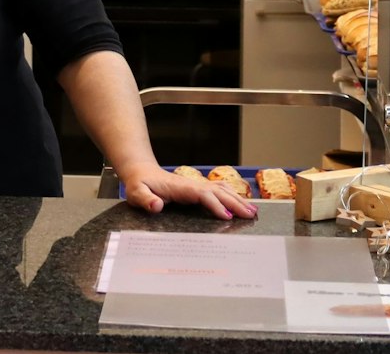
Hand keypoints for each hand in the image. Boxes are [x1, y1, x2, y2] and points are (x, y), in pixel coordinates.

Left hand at [119, 165, 257, 220]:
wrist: (141, 172)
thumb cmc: (139, 184)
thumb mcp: (137, 192)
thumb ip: (146, 199)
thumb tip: (158, 205)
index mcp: (181, 187)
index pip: (203, 195)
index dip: (216, 205)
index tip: (228, 217)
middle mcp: (192, 184)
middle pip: (218, 192)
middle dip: (236, 203)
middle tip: (251, 215)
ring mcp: (196, 185)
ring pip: (221, 190)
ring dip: (238, 199)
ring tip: (253, 211)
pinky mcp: (197, 189)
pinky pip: (218, 191)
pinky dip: (232, 196)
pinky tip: (241, 202)